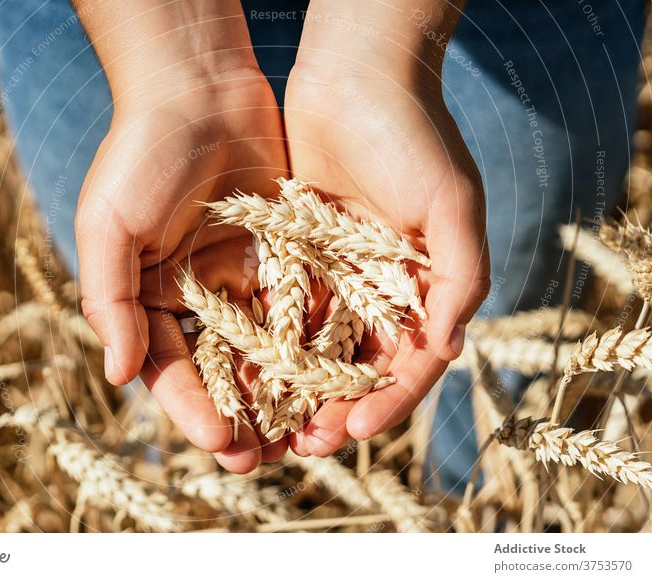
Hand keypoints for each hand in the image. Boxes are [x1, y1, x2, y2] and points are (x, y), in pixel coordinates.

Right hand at [76, 69, 292, 471]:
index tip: (221, 444)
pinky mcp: (284, 252)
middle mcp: (198, 295)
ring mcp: (243, 276)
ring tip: (308, 433)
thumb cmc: (141, 153)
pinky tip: (336, 373)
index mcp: (152, 298)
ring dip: (286, 392)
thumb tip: (118, 377)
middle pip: (224, 371)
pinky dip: (315, 340)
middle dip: (245, 416)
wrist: (198, 86)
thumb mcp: (109, 225)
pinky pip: (302, 305)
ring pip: (269, 348)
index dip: (193, 410)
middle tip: (269, 459)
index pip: (173, 369)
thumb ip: (110, 302)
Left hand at [282, 4, 489, 454]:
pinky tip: (245, 369)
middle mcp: (383, 286)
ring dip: (295, 385)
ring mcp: (339, 270)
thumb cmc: (413, 136)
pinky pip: (283, 305)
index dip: (383, 402)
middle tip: (300, 447)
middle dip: (331, 407)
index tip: (349, 433)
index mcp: (425, 285)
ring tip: (267, 423)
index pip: (407, 361)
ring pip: (316, 344)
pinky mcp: (298, 250)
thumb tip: (446, 350)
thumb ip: (459, 278)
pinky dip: (268, 340)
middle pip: (357, 364)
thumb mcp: (451, 206)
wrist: (356, 74)